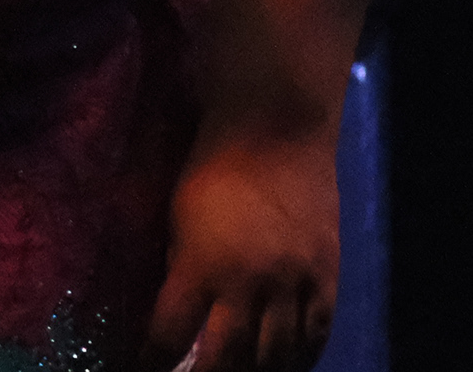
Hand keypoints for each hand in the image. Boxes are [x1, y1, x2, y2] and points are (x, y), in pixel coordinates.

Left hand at [143, 132, 339, 371]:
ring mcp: (293, 281)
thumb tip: (176, 315)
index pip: (169, 336)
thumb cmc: (215, 163)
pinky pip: (317, 334)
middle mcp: (249, 281)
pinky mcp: (327, 275)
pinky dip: (300, 360)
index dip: (153, 363)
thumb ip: (180, 268)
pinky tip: (285, 366)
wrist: (279, 124)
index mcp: (202, 263)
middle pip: (227, 359)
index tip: (145, 371)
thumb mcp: (178, 215)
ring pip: (276, 357)